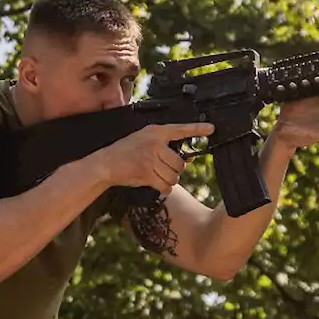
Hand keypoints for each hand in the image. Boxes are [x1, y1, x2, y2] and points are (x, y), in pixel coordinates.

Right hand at [94, 123, 214, 195]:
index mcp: (156, 132)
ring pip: (174, 176)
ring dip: (168, 181)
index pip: (180, 129)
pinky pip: (165, 186)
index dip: (197, 129)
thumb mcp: (144, 140)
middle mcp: (155, 144)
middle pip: (180, 163)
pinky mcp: (146, 173)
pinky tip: (157, 186)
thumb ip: (165, 146)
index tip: (211, 128)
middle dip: (175, 170)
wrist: (106, 163)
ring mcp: (150, 158)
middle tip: (163, 169)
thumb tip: (188, 160)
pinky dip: (163, 189)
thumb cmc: (127, 151)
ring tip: (157, 176)